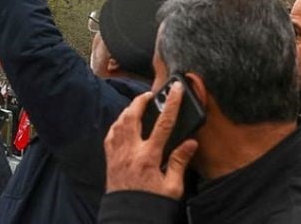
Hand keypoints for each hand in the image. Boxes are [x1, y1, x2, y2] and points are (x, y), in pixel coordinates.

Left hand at [104, 83, 197, 198]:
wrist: (128, 215)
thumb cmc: (151, 203)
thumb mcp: (172, 187)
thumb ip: (180, 162)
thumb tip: (191, 143)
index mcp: (148, 157)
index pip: (163, 124)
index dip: (171, 104)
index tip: (177, 89)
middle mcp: (130, 151)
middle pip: (132, 116)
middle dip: (141, 100)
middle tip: (150, 93)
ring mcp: (117, 153)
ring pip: (119, 123)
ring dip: (128, 110)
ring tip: (138, 105)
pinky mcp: (110, 158)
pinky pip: (111, 134)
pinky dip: (117, 124)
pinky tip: (123, 122)